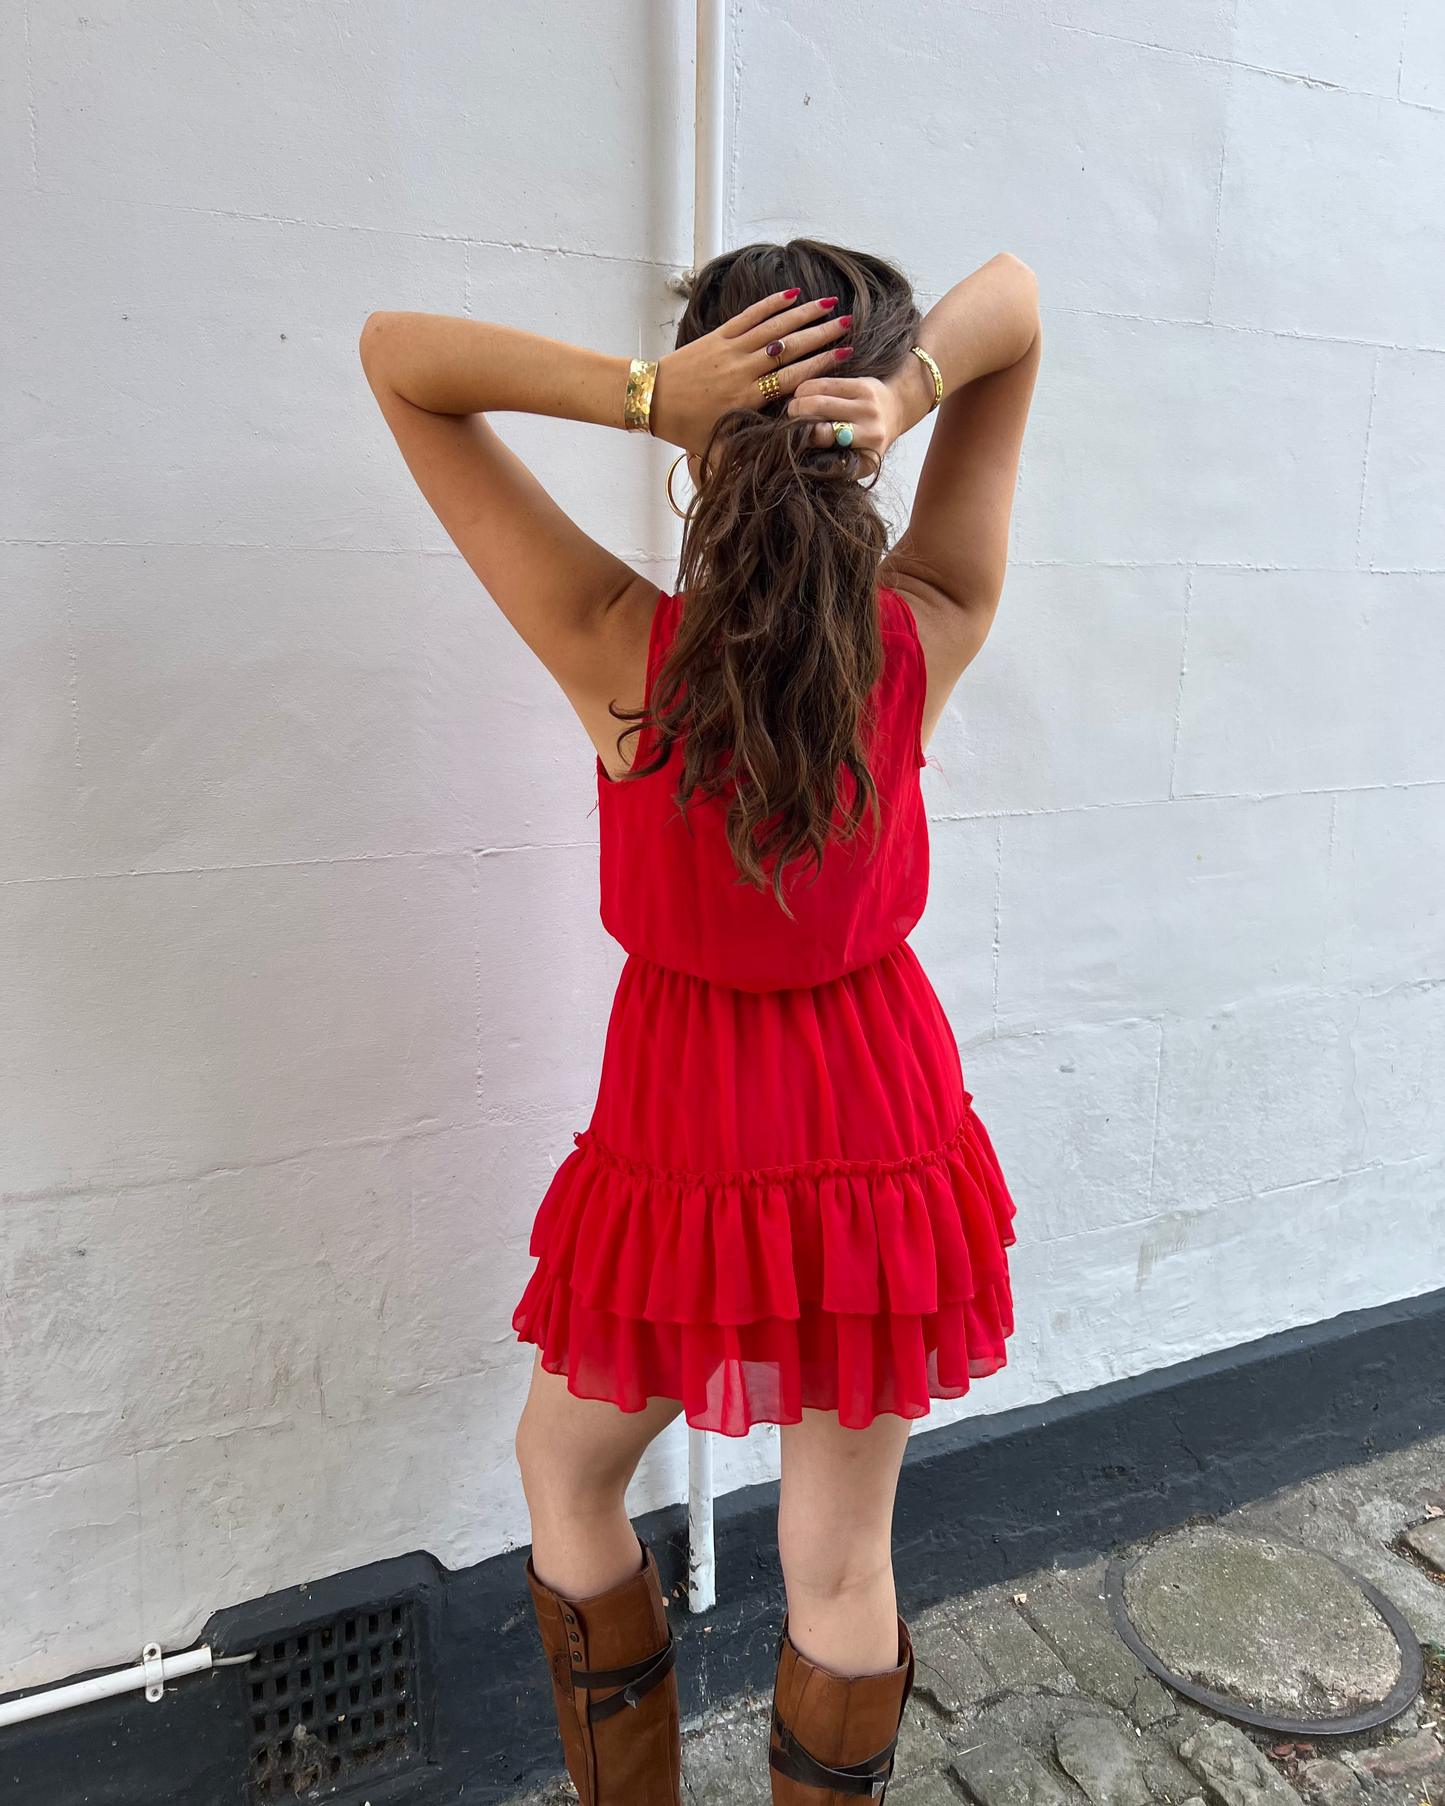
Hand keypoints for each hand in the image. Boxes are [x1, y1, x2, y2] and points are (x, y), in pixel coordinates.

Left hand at [649, 289, 855, 452]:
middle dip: (822, 334)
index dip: (822, 365)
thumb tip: (775, 466)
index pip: (793, 378)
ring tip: (829, 303)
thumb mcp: (716, 448)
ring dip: (803, 313)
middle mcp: (742, 370)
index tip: (846, 354)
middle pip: (790, 348)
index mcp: (747, 398)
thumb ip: (746, 455)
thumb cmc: (684, 427)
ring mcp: (730, 349)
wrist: (650, 398)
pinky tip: (792, 294)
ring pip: (774, 327)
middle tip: (848, 322)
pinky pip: (750, 316)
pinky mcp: (718, 336)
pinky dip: (772, 304)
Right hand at [785, 375, 907, 459]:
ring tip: (794, 405)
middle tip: (789, 417)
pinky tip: (802, 393)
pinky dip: (808, 387)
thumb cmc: (871, 441)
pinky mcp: (863, 385)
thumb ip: (838, 467)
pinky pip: (826, 382)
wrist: (896, 411)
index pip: (824, 436)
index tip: (795, 436)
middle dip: (796, 413)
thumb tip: (806, 462)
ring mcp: (867, 402)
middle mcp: (870, 424)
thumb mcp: (860, 463)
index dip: (803, 435)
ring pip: (818, 394)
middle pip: (818, 410)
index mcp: (868, 448)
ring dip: (799, 398)